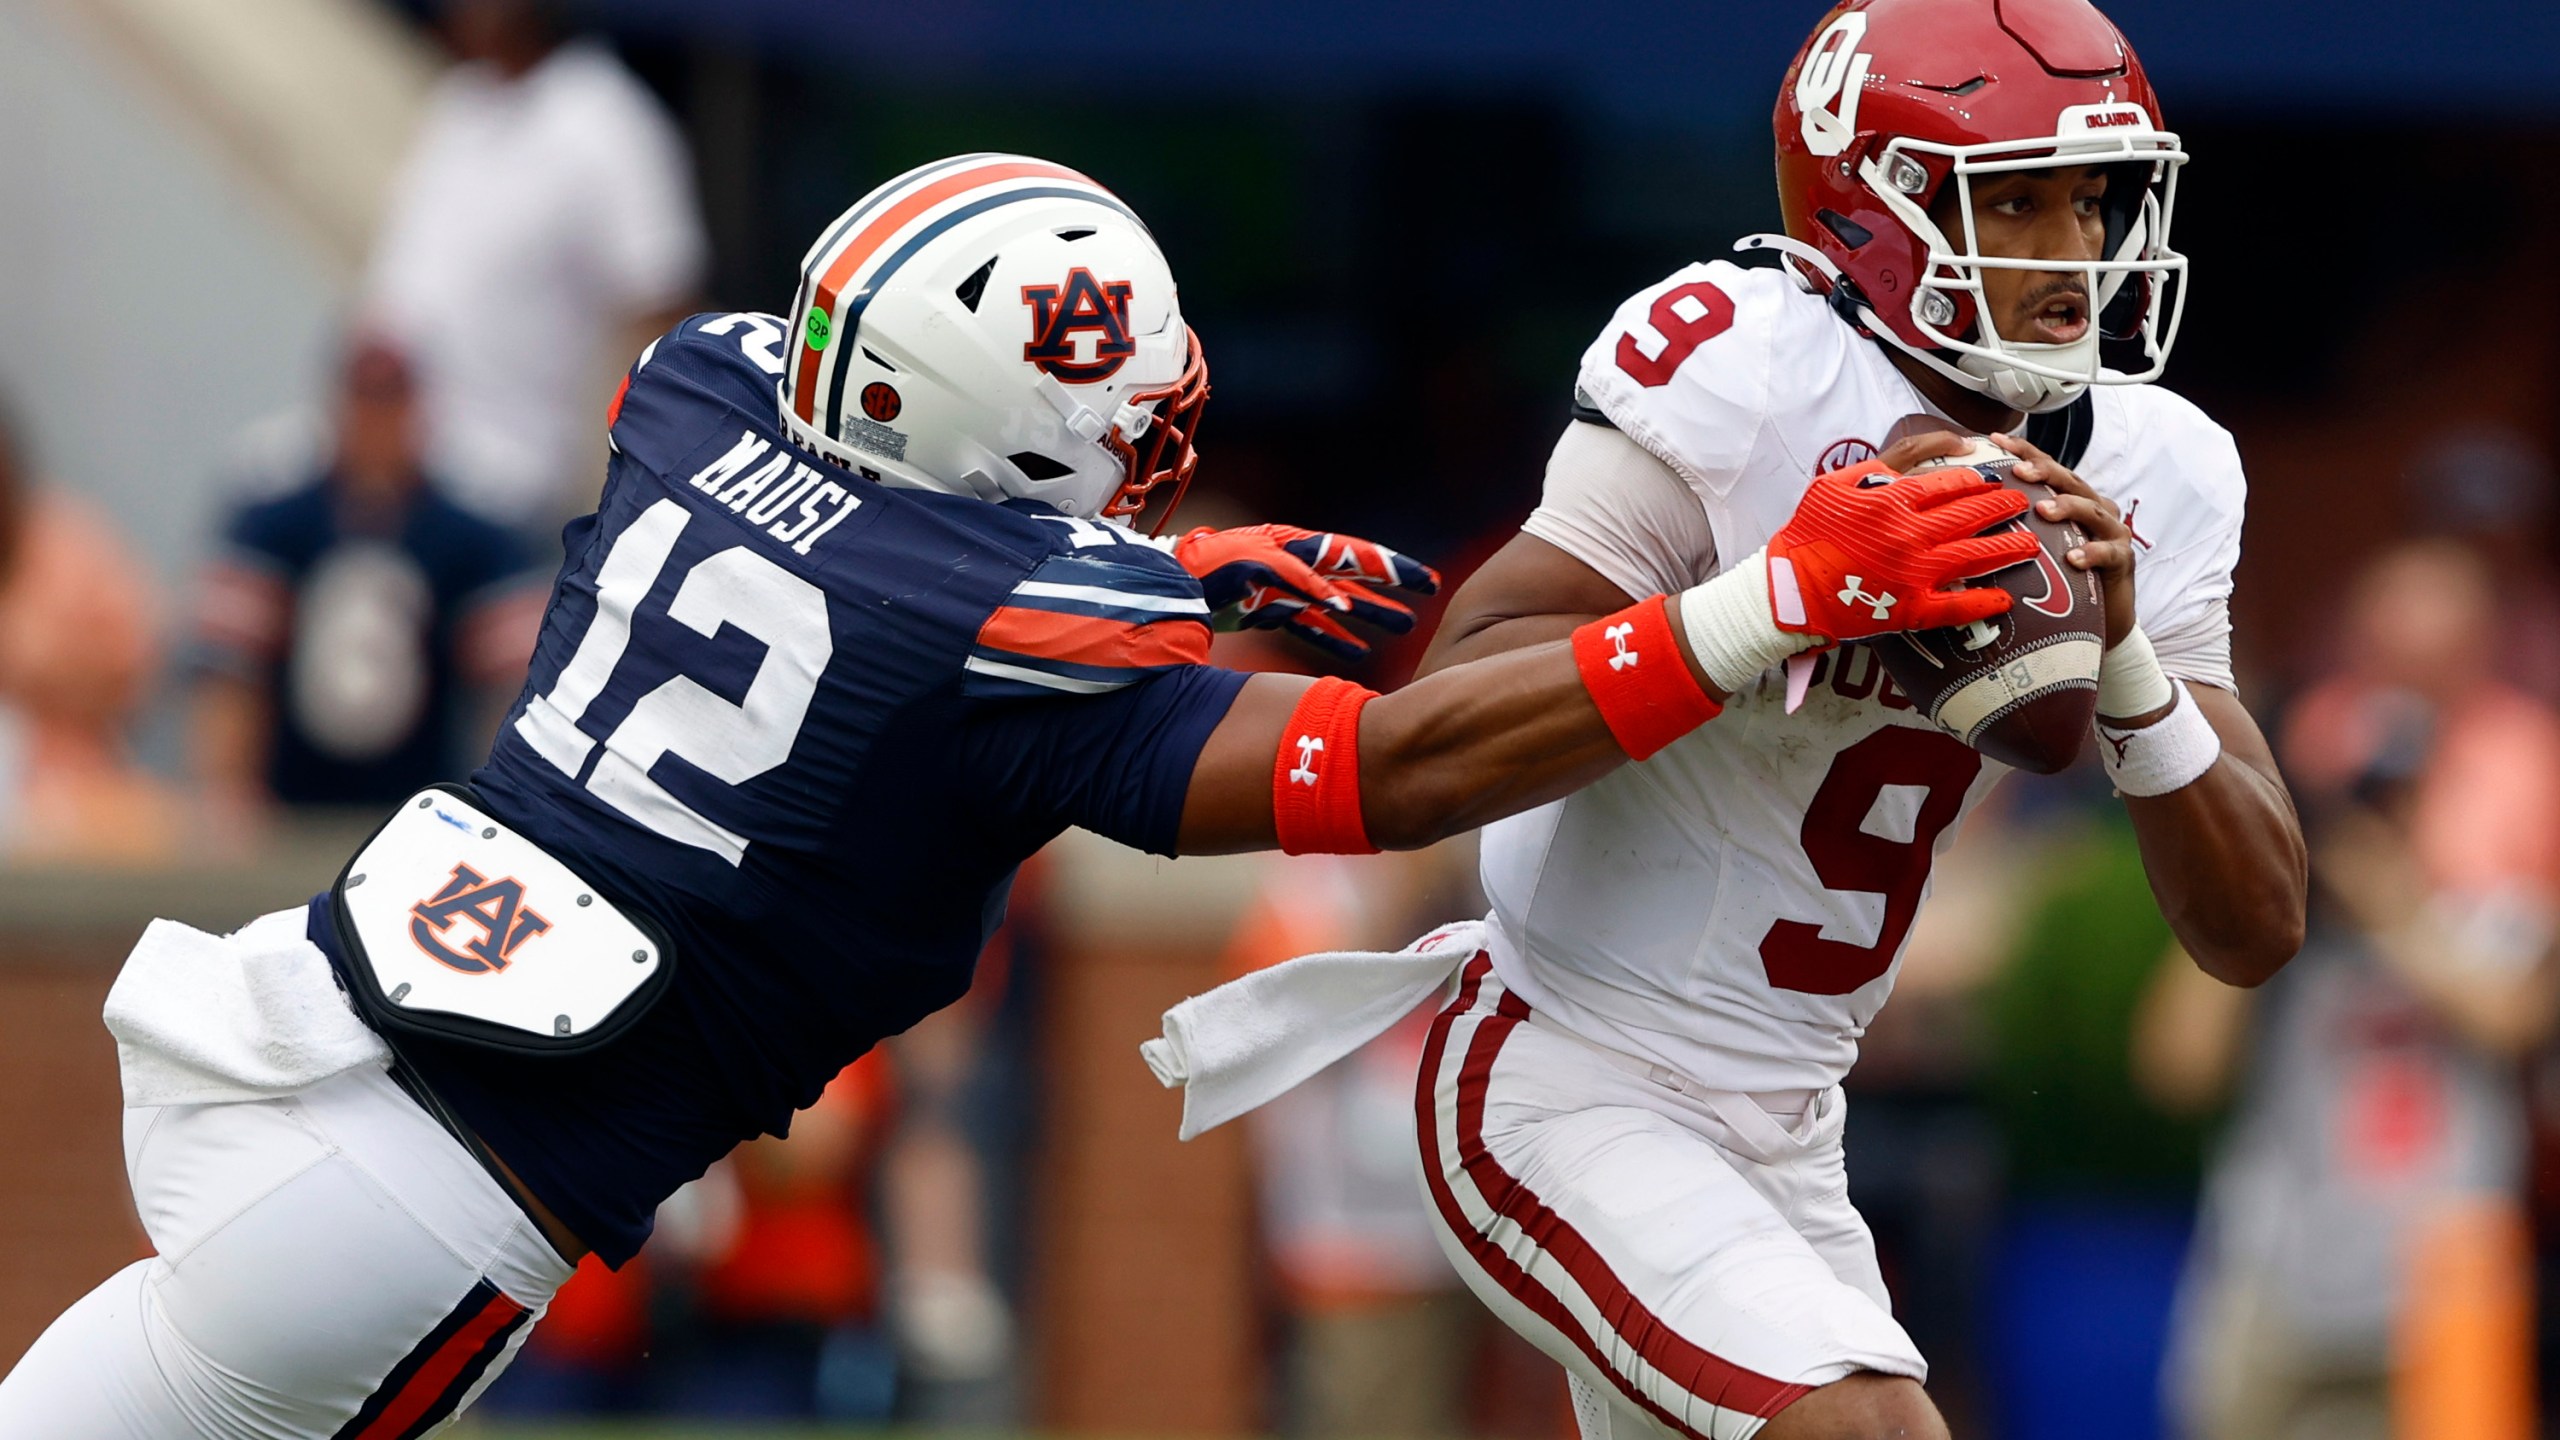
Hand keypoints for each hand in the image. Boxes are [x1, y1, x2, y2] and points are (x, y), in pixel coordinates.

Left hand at [1172, 524, 1440, 660]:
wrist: (1170, 584)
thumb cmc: (1212, 566)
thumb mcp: (1258, 566)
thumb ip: (1302, 582)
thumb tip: (1342, 606)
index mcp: (1298, 547)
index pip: (1355, 556)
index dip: (1392, 569)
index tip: (1425, 582)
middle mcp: (1297, 565)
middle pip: (1354, 577)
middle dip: (1390, 588)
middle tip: (1427, 598)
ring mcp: (1284, 589)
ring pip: (1339, 603)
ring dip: (1371, 615)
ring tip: (1405, 626)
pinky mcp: (1269, 611)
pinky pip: (1310, 625)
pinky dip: (1334, 637)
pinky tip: (1357, 651)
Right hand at [1766, 459, 2038, 644]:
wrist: (1788, 588)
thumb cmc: (1810, 532)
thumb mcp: (1839, 481)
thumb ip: (1890, 460)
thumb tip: (1943, 444)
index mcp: (1891, 500)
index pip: (1950, 483)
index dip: (1976, 479)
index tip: (1992, 479)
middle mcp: (1908, 534)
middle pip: (1971, 515)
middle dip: (2003, 507)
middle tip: (2022, 503)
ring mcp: (1912, 572)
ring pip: (1974, 556)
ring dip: (2008, 548)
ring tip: (2030, 542)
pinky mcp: (1909, 608)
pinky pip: (1956, 606)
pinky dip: (1984, 602)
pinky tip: (2005, 598)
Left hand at [1993, 432, 2135, 649]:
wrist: (2102, 618)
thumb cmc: (2062, 578)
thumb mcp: (2035, 546)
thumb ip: (2012, 527)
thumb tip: (1959, 517)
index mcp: (2071, 499)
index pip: (2047, 468)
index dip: (2024, 451)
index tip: (1995, 440)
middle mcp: (2093, 507)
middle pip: (2069, 481)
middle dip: (2044, 472)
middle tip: (2017, 470)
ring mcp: (2111, 531)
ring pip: (2091, 510)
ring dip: (2066, 507)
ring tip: (2043, 509)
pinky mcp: (2122, 559)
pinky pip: (2107, 552)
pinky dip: (2090, 552)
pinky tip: (2072, 558)